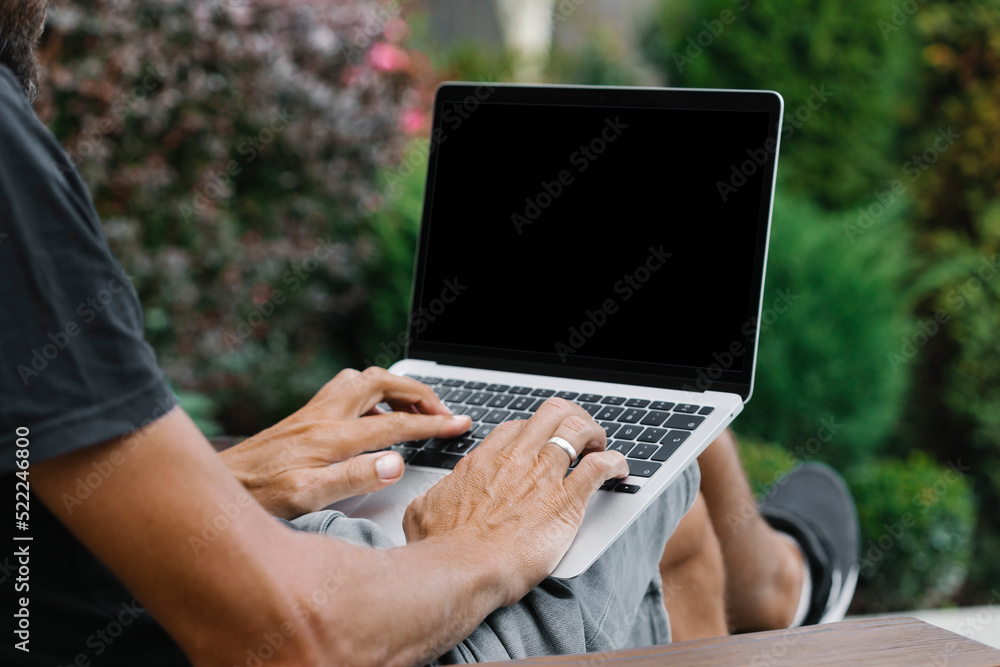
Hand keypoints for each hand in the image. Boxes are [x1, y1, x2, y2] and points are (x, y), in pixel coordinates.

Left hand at [221, 367, 471, 518]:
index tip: (459, 424)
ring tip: (411, 408)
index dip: (433, 422)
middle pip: (382, 382)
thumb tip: (395, 462)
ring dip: (393, 386)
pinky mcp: (304, 417)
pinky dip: (370, 394)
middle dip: (418, 392)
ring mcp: (313, 413)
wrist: (219, 488)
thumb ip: (354, 478)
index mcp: (332, 438)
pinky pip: (346, 389)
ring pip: (362, 378)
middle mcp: (324, 416)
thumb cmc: (259, 498)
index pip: (396, 423)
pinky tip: (371, 418)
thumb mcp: (308, 497)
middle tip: (439, 411)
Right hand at [403, 397, 628, 605]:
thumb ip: (433, 497)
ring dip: (594, 434)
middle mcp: (515, 460)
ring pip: (578, 429)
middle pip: (551, 414)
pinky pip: (599, 467)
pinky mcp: (566, 501)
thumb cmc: (441, 549)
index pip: (516, 428)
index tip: (542, 443)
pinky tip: (619, 469)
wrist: (462, 570)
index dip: (534, 432)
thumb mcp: (422, 512)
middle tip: (579, 434)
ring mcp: (542, 476)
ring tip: (600, 446)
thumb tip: (430, 500)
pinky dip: (615, 463)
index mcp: (483, 461)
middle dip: (571, 417)